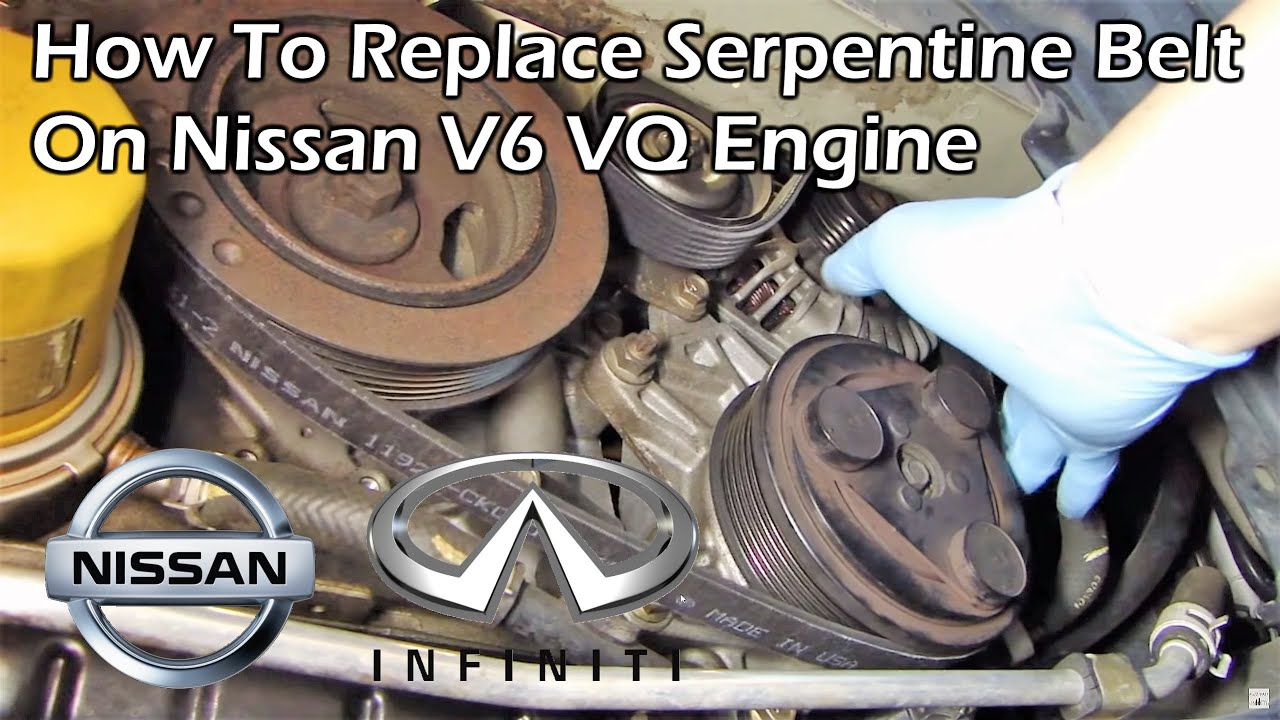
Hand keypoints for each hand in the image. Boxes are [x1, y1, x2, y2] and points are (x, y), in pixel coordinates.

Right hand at [821, 166, 1252, 516]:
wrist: (1087, 292)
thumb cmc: (985, 261)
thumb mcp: (896, 248)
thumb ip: (863, 264)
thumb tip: (833, 277)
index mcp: (974, 300)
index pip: (947, 330)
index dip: (927, 352)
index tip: (902, 380)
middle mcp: (1020, 344)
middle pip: (992, 392)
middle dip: (973, 420)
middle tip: (938, 457)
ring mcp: (1061, 391)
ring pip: (1035, 438)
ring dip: (1017, 465)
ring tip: (984, 499)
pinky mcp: (1096, 433)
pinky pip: (1085, 472)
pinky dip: (1076, 494)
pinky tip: (1063, 514)